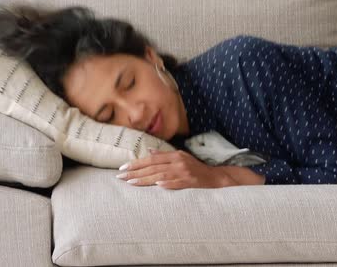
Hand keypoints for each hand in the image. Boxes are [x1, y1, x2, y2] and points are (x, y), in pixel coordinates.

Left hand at [116, 149, 234, 188]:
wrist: (216, 178)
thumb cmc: (196, 169)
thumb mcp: (181, 158)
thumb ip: (165, 155)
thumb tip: (149, 152)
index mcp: (175, 155)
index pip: (151, 159)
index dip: (136, 163)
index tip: (123, 167)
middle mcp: (178, 162)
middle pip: (153, 166)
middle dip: (135, 172)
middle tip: (120, 176)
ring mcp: (184, 172)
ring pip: (161, 175)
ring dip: (145, 179)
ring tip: (130, 182)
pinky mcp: (191, 182)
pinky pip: (177, 183)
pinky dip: (167, 184)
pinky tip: (156, 185)